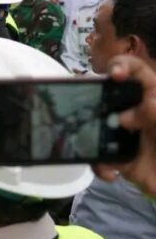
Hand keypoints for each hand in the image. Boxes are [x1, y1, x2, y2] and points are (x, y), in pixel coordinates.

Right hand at [94, 55, 155, 196]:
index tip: (115, 75)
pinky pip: (96, 156)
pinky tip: (110, 172)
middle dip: (92, 98)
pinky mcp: (115, 156)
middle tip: (92, 110)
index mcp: (151, 95)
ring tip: (97, 145)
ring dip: (88, 133)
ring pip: (93, 123)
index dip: (121, 65)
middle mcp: (132, 110)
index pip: (134, 70)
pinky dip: (99, 165)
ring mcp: (121, 132)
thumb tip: (137, 108)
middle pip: (104, 93)